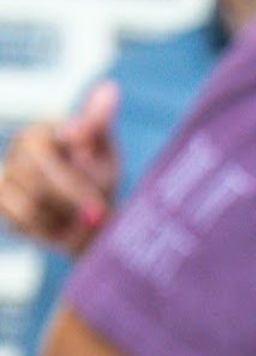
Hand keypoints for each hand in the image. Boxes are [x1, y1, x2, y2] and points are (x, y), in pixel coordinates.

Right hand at [0, 82, 119, 258]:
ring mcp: (6, 178)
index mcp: (40, 134)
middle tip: (100, 215)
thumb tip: (109, 89)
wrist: (91, 216)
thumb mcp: (106, 152)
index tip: (94, 186)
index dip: (69, 180)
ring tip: (80, 216)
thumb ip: (100, 125)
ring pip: (29, 207)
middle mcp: (16, 152)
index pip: (43, 152)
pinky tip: (60, 224)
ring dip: (62, 217)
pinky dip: (47, 230)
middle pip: (36, 182)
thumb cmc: (99, 178)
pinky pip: (21, 224)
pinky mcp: (3, 205)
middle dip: (72, 201)